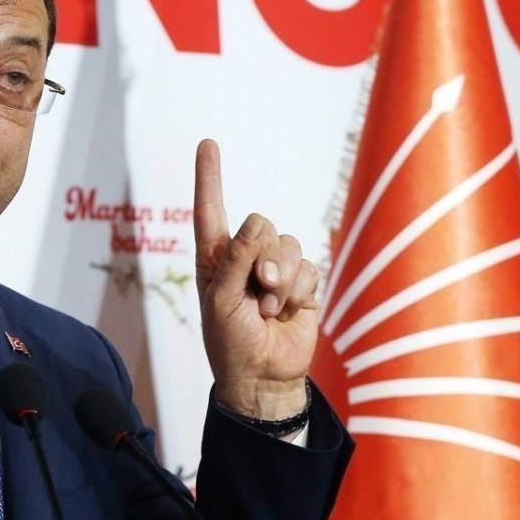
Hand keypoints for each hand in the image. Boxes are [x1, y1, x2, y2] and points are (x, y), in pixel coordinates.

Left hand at [192, 139, 318, 419]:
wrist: (263, 376)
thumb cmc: (230, 342)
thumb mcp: (221, 301)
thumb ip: (235, 259)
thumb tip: (254, 223)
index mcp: (215, 258)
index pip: (210, 210)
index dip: (210, 177)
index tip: (208, 143)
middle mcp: (244, 257)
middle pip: (261, 225)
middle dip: (262, 257)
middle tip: (258, 290)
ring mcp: (275, 269)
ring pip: (289, 245)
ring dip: (281, 281)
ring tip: (269, 309)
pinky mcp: (301, 284)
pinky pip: (311, 268)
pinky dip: (300, 292)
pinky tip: (287, 313)